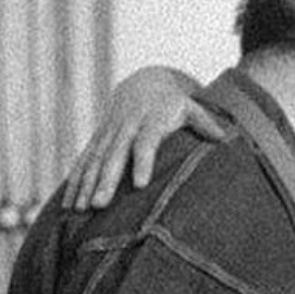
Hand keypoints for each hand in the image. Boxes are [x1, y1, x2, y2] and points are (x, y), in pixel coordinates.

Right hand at [62, 67, 223, 210]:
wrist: (144, 84)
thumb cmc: (174, 104)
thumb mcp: (191, 108)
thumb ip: (206, 122)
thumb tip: (225, 138)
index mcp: (150, 120)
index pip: (146, 142)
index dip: (143, 161)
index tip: (140, 184)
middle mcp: (126, 127)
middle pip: (115, 156)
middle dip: (106, 180)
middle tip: (100, 204)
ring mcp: (109, 134)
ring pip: (95, 160)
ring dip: (86, 184)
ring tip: (80, 209)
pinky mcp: (98, 141)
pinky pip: (84, 162)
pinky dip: (76, 182)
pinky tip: (69, 203)